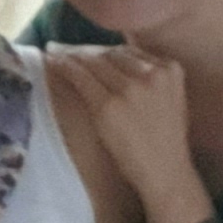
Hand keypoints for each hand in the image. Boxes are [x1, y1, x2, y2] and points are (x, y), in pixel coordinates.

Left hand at [69, 45, 211, 222]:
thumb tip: (118, 68)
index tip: (88, 53)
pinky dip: (63, 66)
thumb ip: (152, 81)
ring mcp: (130, 88)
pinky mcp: (108, 104)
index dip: (105, 52)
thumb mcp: (170, 100)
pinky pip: (80, 76)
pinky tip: (52, 63)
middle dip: (87, 52)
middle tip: (65, 51)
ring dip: (71, 56)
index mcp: (170, 69)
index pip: (129, 52)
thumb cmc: (164, 142)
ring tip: (55, 54)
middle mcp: (152, 73)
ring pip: (93, 62)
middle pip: (111, 54)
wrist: (165, 171)